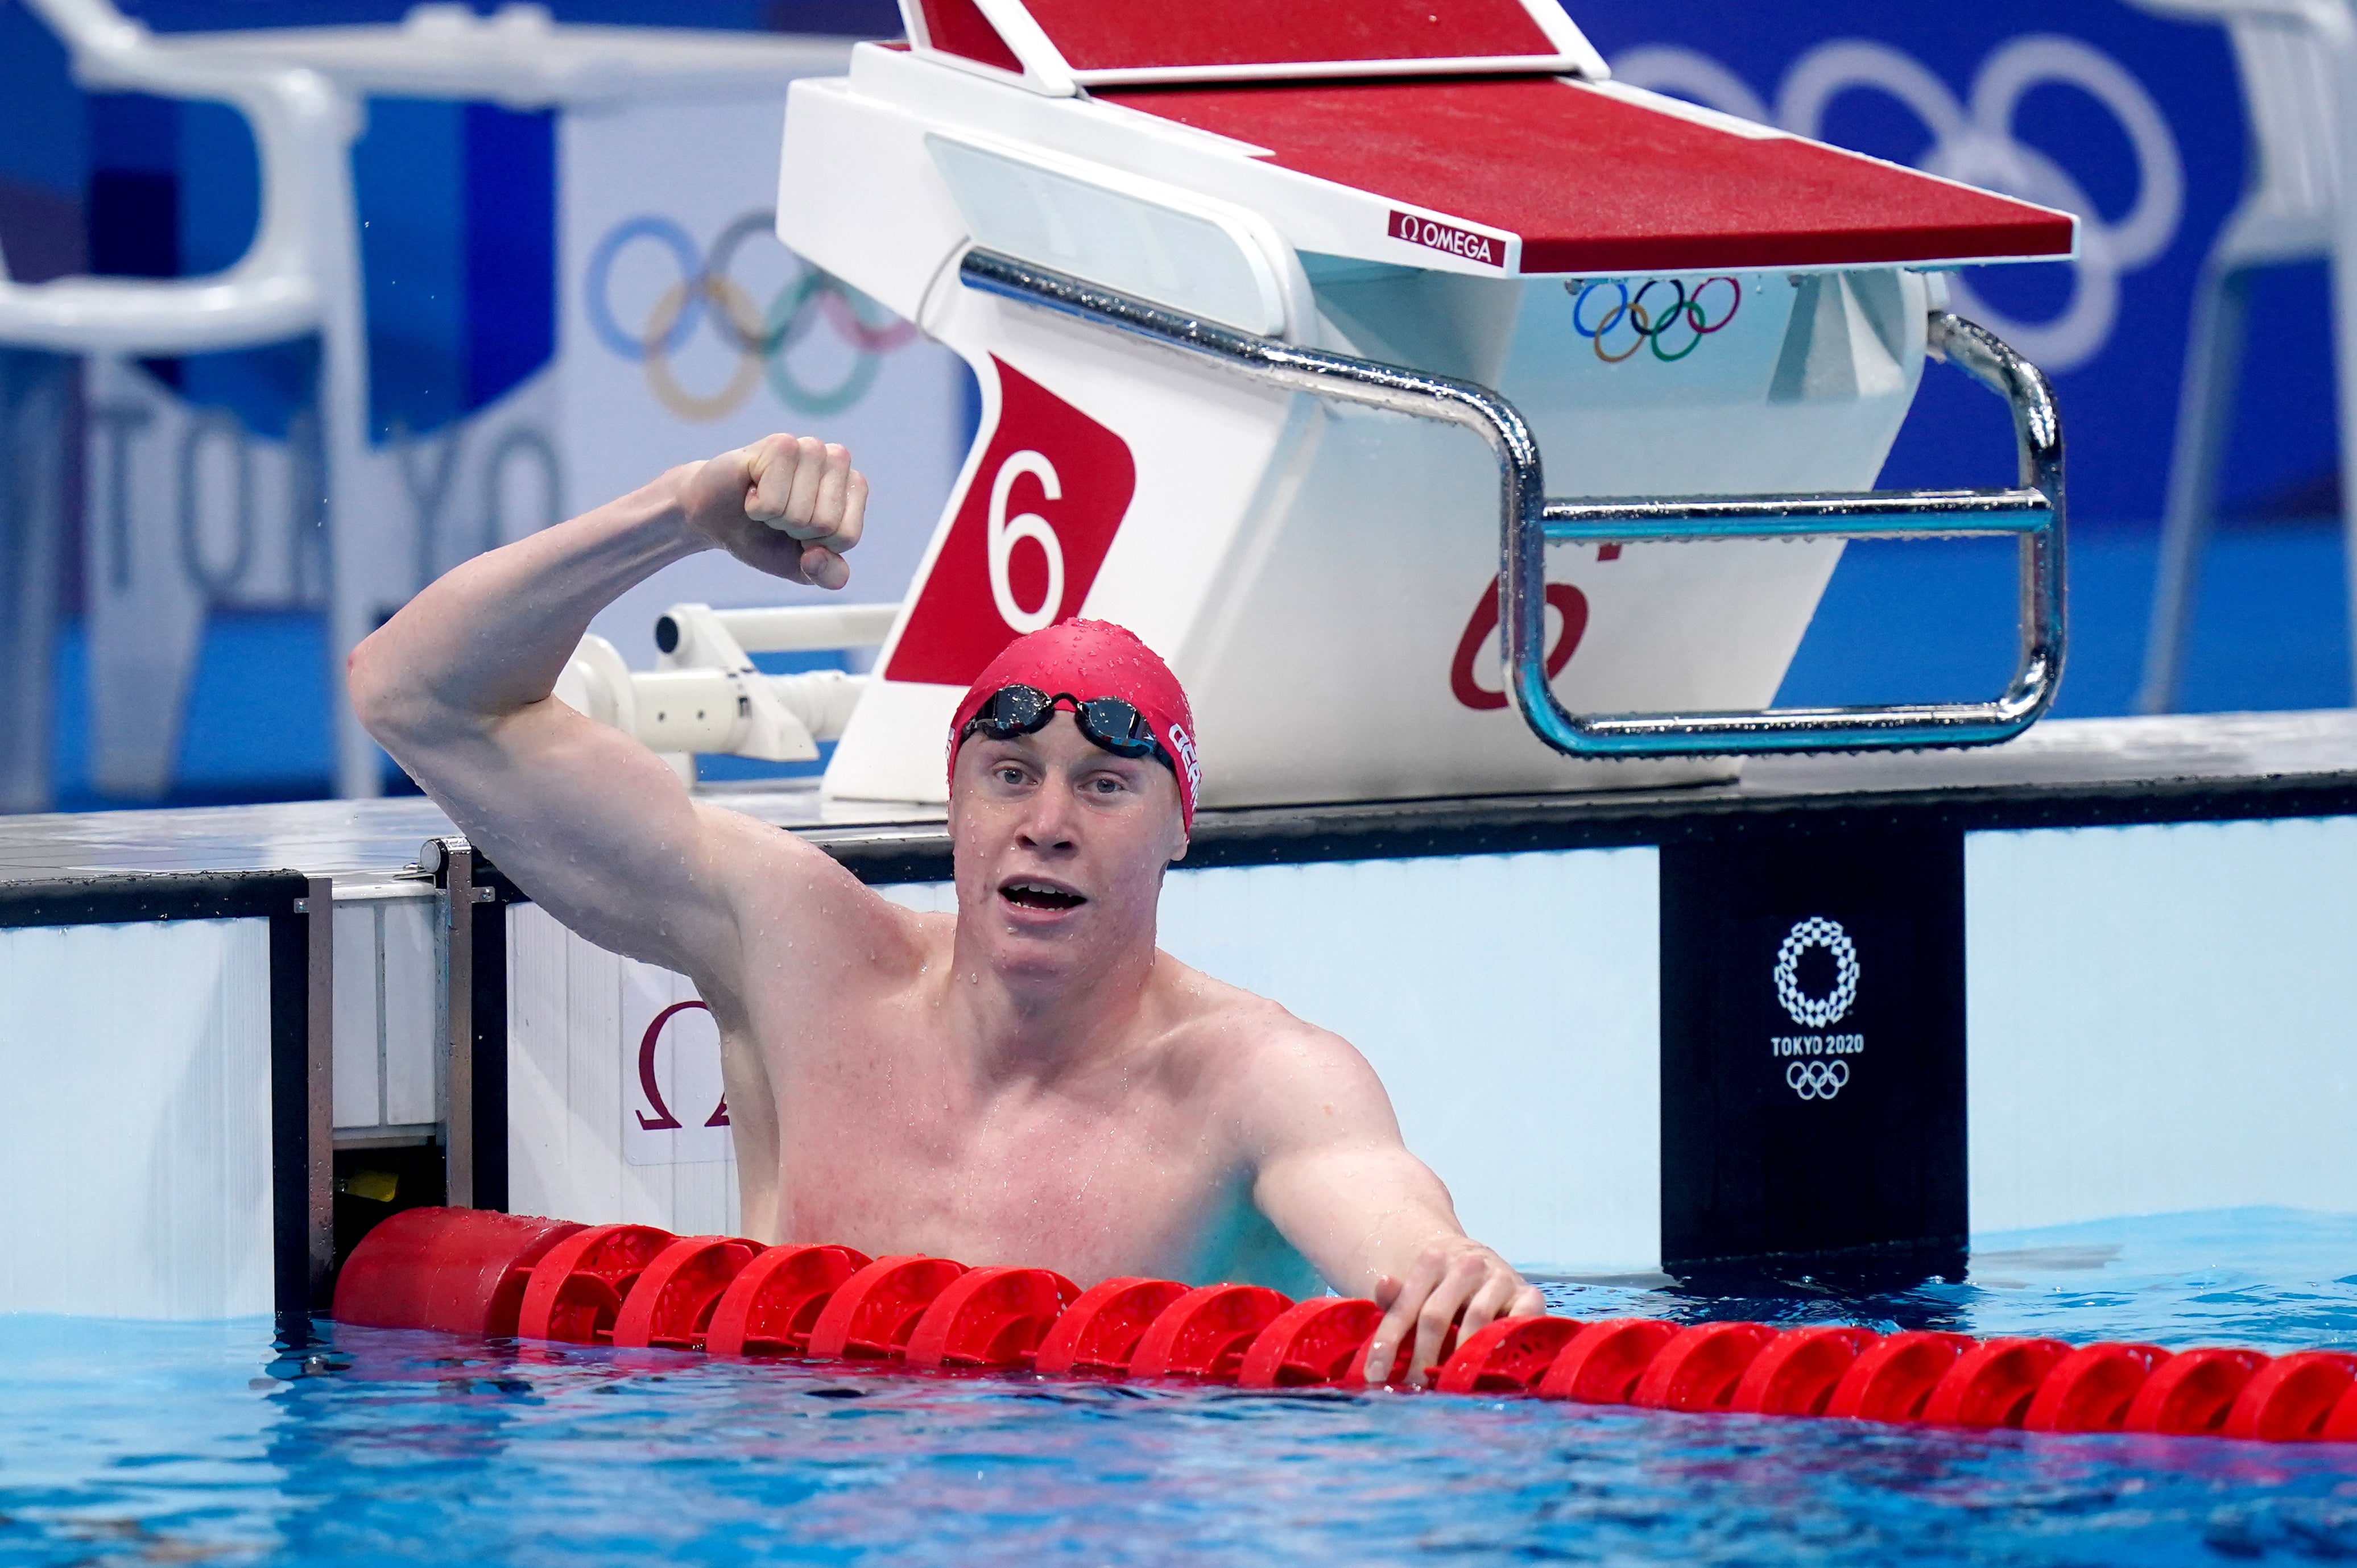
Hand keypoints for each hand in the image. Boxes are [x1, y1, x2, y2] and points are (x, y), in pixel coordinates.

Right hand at [679, 433, 867, 588]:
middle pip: (826, 525)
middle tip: (777, 514)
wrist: (716, 519)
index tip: (798, 532)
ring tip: (765, 500)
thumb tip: (814, 558)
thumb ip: (829, 575)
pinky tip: (751, 490)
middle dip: (795, 531)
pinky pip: (774, 503)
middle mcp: (837, 459)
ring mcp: (809, 447)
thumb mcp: (803, 567)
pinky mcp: (780, 444)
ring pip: (801, 514)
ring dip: (775, 518)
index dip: (816, 547)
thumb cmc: (765, 536)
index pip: (846, 537)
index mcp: (853, 486)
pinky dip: (757, 508)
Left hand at [1361, 1238, 1546, 1387]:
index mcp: (1432, 1260)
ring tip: (1445, 1386)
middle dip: (1420, 1358)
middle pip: (1436, 1316)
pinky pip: (1519, 1321)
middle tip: (1411, 1390)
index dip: (1387, 1341)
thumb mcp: (1417, 1292)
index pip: (1405, 1305)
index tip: (1375, 1375)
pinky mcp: (1530, 1293)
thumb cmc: (1443, 1292)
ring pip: (1475, 1321)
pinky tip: (1490, 1368)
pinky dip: (1504, 1344)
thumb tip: (1383, 1284)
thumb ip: (1397, 1298)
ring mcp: (1500, 1277)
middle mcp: (1467, 1264)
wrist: (1486, 1269)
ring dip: (1459, 1358)